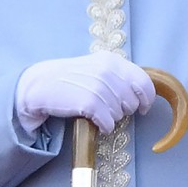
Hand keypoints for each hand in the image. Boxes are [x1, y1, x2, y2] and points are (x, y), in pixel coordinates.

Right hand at [14, 52, 155, 134]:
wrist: (40, 84)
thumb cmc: (70, 79)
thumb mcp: (96, 68)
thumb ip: (118, 75)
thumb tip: (142, 94)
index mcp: (112, 60)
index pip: (144, 82)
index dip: (147, 99)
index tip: (143, 107)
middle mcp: (108, 71)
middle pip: (133, 102)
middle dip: (124, 109)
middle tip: (108, 107)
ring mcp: (99, 86)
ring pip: (121, 114)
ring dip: (111, 117)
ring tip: (95, 111)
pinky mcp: (90, 103)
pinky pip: (109, 123)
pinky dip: (104, 126)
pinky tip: (94, 120)